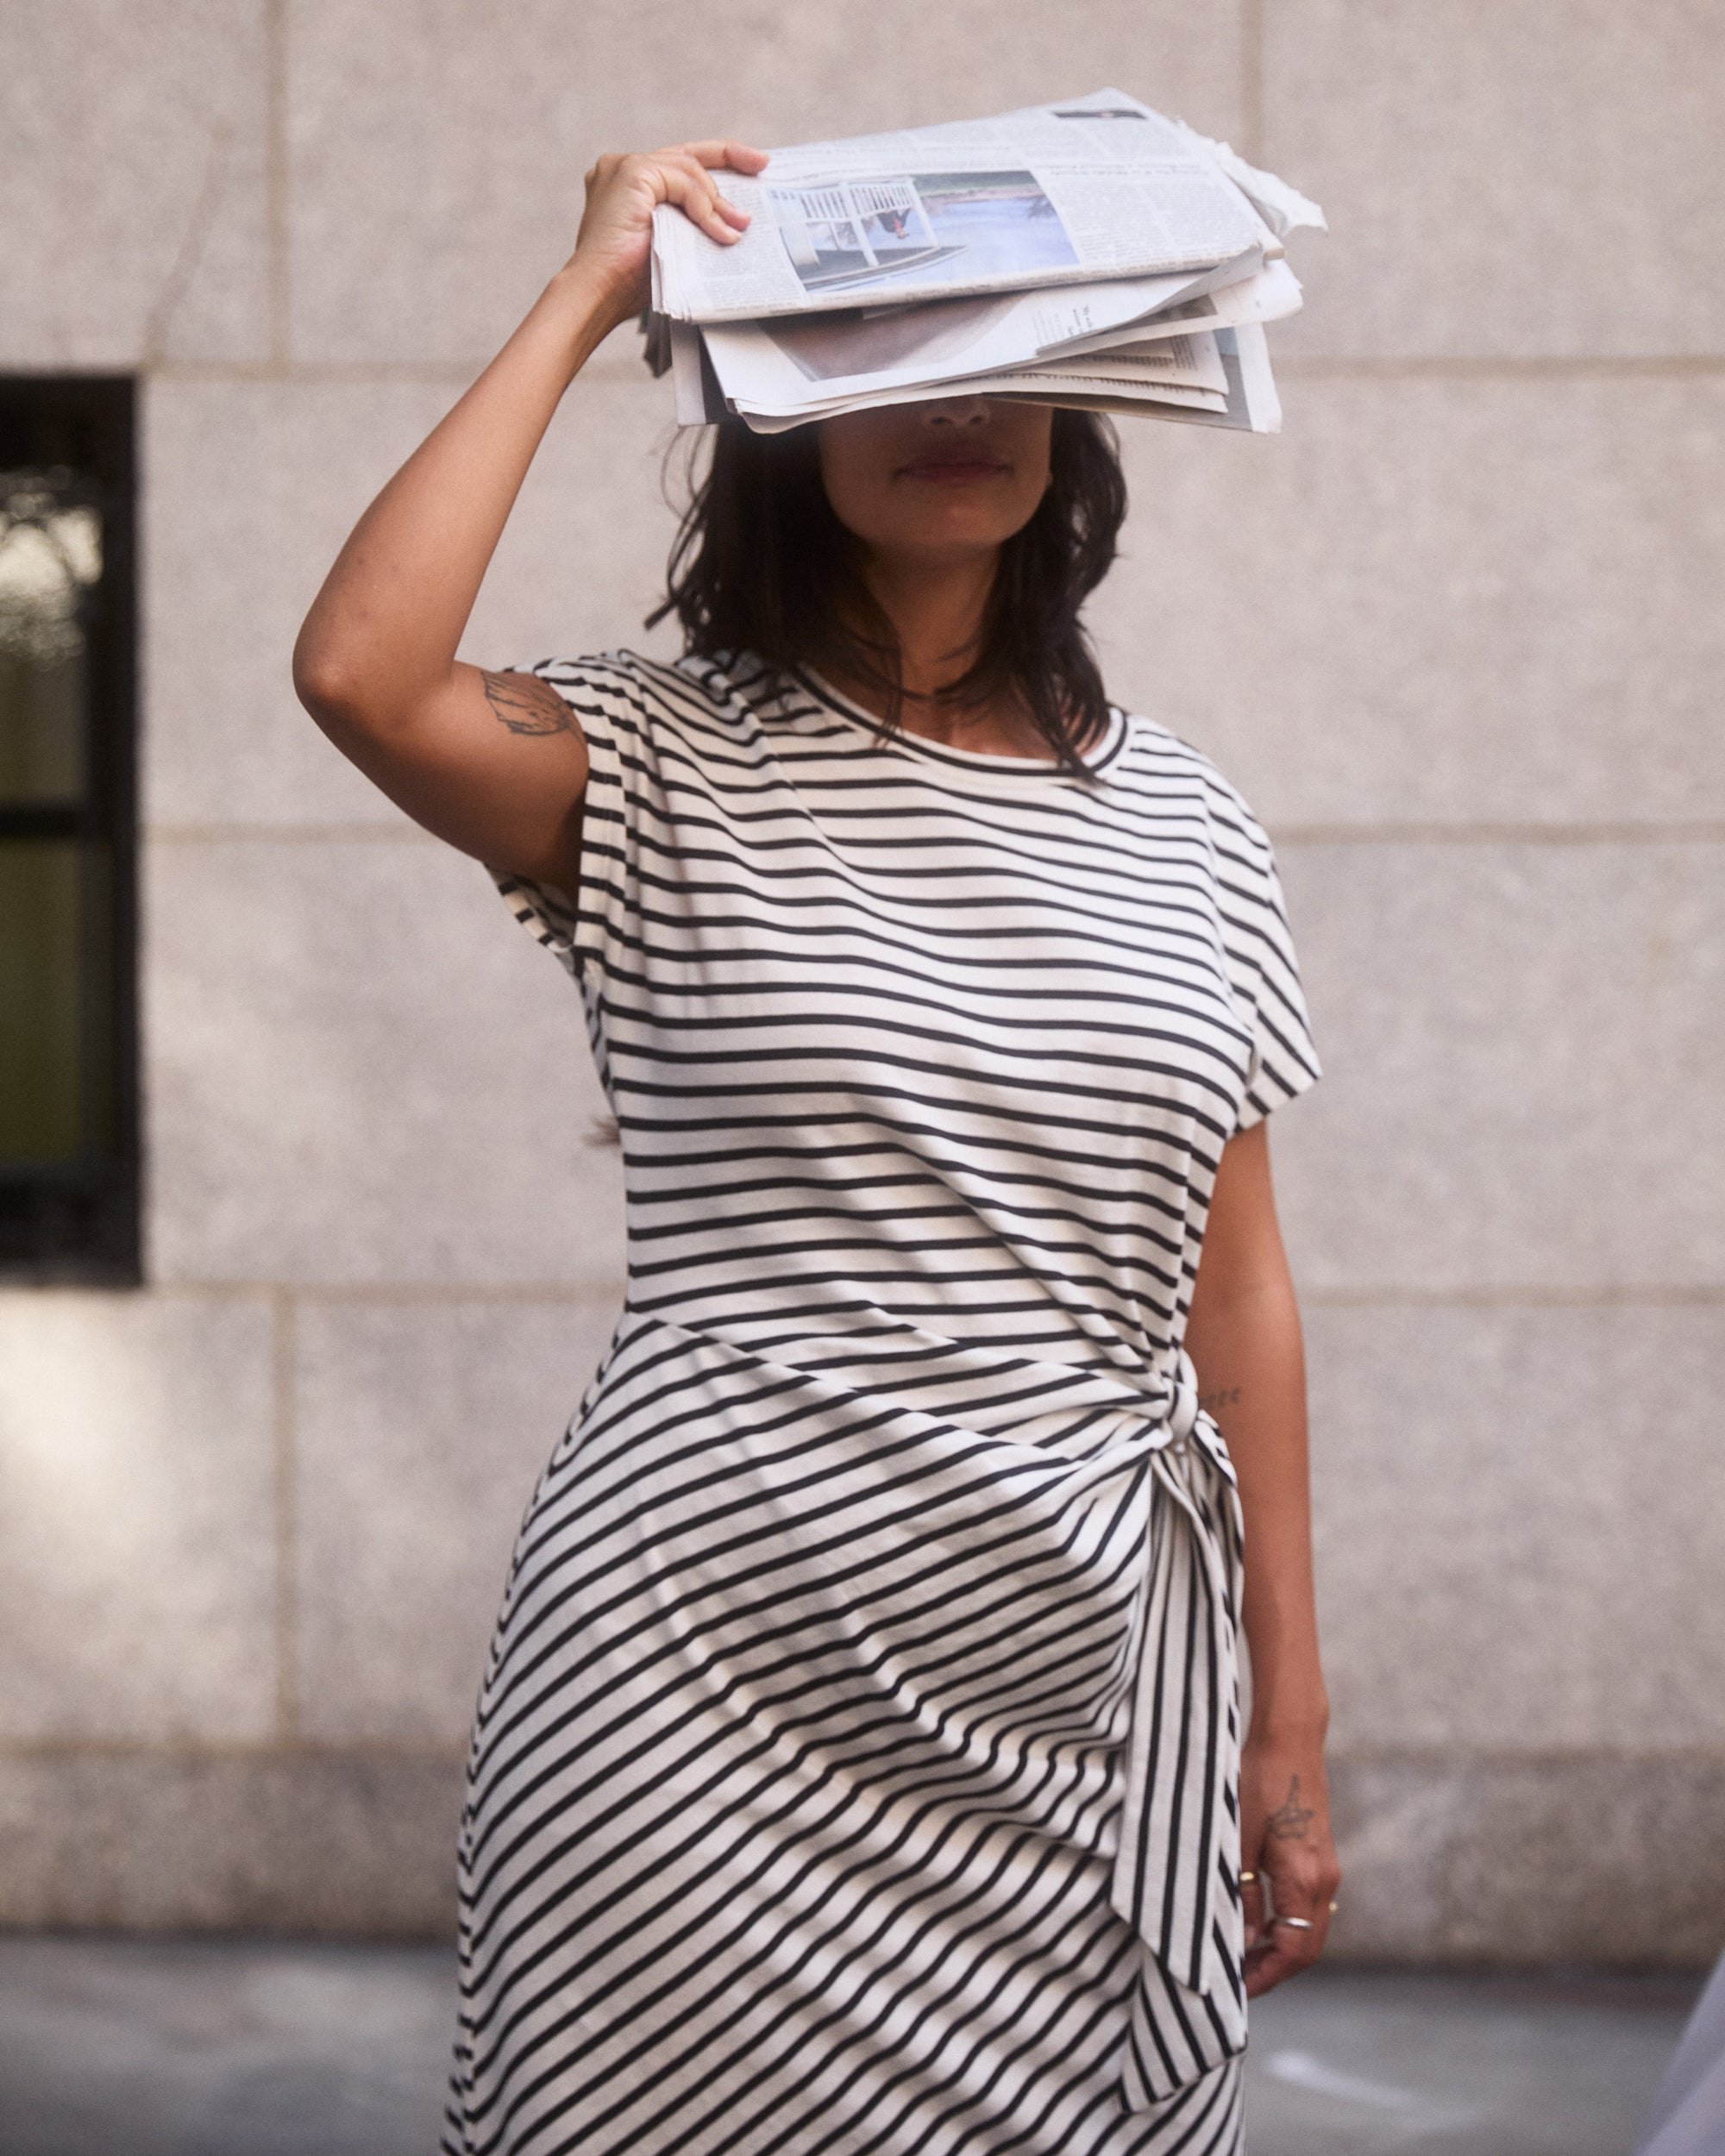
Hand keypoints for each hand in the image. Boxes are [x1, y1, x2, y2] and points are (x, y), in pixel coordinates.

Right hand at [564, 140, 769, 329]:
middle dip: (729, 158)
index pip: (680, 163)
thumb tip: (733, 224)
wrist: (599, 292)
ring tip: (737, 228)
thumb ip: (691, 224)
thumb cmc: (627, 281)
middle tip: (760, 167)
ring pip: (688, 170)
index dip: (717, 160)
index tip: (751, 165)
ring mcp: (626, 166)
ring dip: (716, 202)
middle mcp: (624, 166)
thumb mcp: (670, 243)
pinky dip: (703, 207)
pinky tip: (718, 230)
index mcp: (630, 183)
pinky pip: (683, 182)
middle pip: (687, 155)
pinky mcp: (632, 172)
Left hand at [1238, 1737, 1340, 1996]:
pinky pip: (1308, 1906)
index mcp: (1305, 1881)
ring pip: (1309, 1928)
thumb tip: (1243, 1942)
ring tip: (1242, 1954)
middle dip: (1274, 1969)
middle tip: (1238, 1980)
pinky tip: (1258, 1920)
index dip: (1267, 1976)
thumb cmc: (1258, 1783)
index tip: (1238, 1989)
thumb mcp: (1239, 1841)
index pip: (1294, 1951)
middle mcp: (1324, 1881)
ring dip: (1281, 1947)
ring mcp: (1326, 1869)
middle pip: (1307, 1947)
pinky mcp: (1321, 1856)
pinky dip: (1286, 1924)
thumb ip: (1242, 1895)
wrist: (1289, 1739)